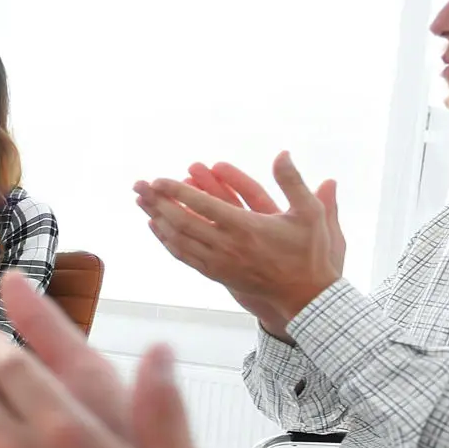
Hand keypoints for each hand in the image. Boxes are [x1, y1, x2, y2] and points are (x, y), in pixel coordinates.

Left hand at [135, 152, 342, 329]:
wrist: (305, 295)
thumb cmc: (309, 251)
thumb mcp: (310, 213)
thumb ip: (293, 182)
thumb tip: (282, 152)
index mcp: (245, 227)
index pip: (202, 205)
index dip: (177, 191)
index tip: (158, 179)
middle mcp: (227, 245)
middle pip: (181, 221)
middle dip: (157, 202)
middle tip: (138, 186)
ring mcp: (219, 262)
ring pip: (178, 240)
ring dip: (157, 219)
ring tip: (141, 203)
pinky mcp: (216, 274)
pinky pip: (184, 256)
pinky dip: (167, 240)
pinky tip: (156, 227)